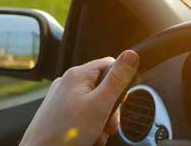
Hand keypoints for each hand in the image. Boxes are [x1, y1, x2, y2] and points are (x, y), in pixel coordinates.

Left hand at [19, 50, 139, 145]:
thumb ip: (117, 80)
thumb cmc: (65, 133)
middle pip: (103, 87)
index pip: (111, 65)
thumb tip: (131, 54)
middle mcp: (68, 82)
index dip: (120, 82)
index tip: (121, 101)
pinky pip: (82, 113)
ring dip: (101, 121)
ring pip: (94, 103)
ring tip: (96, 135)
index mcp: (78, 75)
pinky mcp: (58, 112)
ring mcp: (61, 97)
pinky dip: (89, 125)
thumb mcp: (100, 104)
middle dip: (111, 109)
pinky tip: (88, 137)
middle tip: (109, 125)